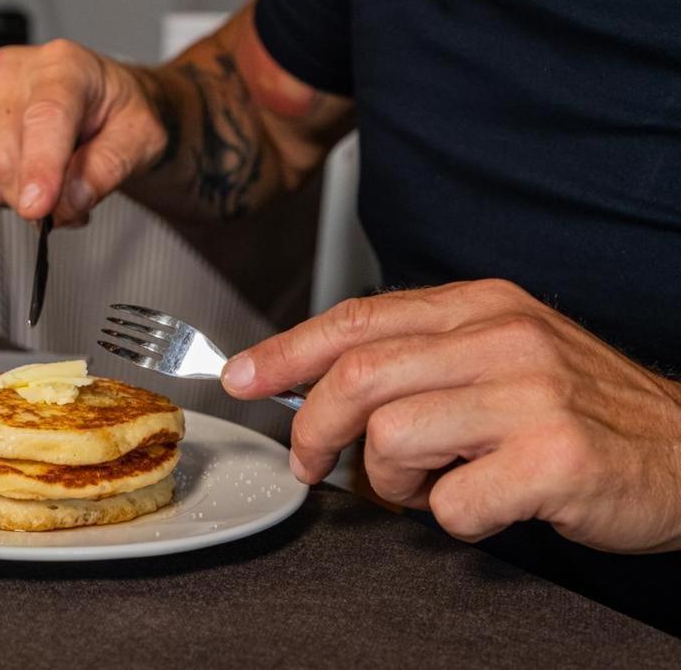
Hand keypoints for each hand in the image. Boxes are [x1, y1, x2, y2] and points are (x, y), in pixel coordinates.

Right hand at [0, 39, 167, 225]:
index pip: (45, 118)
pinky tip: (28, 176)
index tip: (37, 208)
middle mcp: (14, 70)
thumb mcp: (140, 140)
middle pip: (3, 156)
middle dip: (37, 198)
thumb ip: (107, 170)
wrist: (103, 100)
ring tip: (56, 181)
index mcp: (65, 66)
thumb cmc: (120, 114)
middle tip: (73, 201)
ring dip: (22, 197)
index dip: (39, 167)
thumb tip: (67, 204)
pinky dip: (3, 195)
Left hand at [221, 279, 680, 552]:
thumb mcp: (500, 354)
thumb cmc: (580, 409)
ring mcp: (530, 395)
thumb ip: (420, 357)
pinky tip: (483, 504)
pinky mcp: (554, 456)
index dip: (287, 351)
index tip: (243, 377)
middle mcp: (503, 338)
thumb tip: (323, 381)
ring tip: (428, 485)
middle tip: (310, 464)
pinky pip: (452, 503)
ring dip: (390, 480)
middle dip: (313, 429)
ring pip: (392, 438)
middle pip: (359, 375)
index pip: (358, 318)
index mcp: (481, 306)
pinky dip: (451, 517)